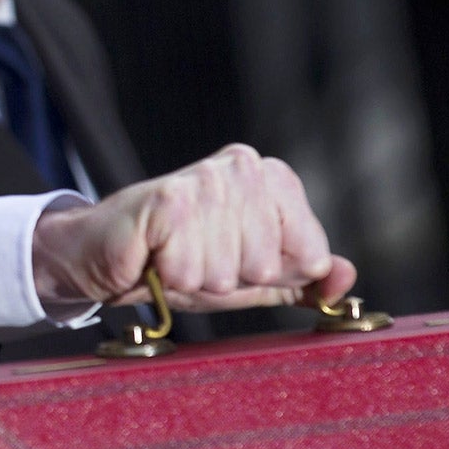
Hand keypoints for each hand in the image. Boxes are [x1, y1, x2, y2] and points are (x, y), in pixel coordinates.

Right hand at [31, 144, 355, 311]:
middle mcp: (242, 168)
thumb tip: (347, 279)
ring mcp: (205, 180)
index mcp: (271, 178)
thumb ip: (301, 278)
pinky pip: (192, 269)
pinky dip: (170, 277)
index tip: (233, 259)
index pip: (310, 252)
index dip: (269, 273)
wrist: (101, 256)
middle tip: (195, 261)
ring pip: (230, 270)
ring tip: (173, 260)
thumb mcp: (249, 276)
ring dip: (196, 279)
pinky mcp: (169, 199)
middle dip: (230, 279)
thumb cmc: (176, 262)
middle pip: (268, 264)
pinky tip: (155, 258)